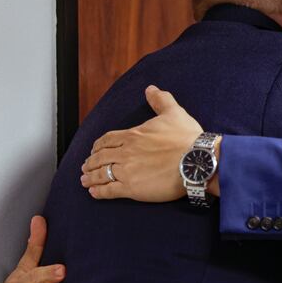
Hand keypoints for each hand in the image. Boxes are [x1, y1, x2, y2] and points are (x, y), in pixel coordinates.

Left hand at [81, 85, 207, 200]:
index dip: (98, 145)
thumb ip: (160, 100)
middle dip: (91, 162)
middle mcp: (126, 153)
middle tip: (86, 166)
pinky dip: (100, 192)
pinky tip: (94, 193)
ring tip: (85, 181)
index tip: (94, 150)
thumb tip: (151, 89)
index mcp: (133, 135)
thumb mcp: (174, 112)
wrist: (196, 160)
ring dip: (91, 177)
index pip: (108, 140)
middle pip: (101, 157)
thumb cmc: (187, 138)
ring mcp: (127, 171)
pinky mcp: (133, 188)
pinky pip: (110, 190)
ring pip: (102, 173)